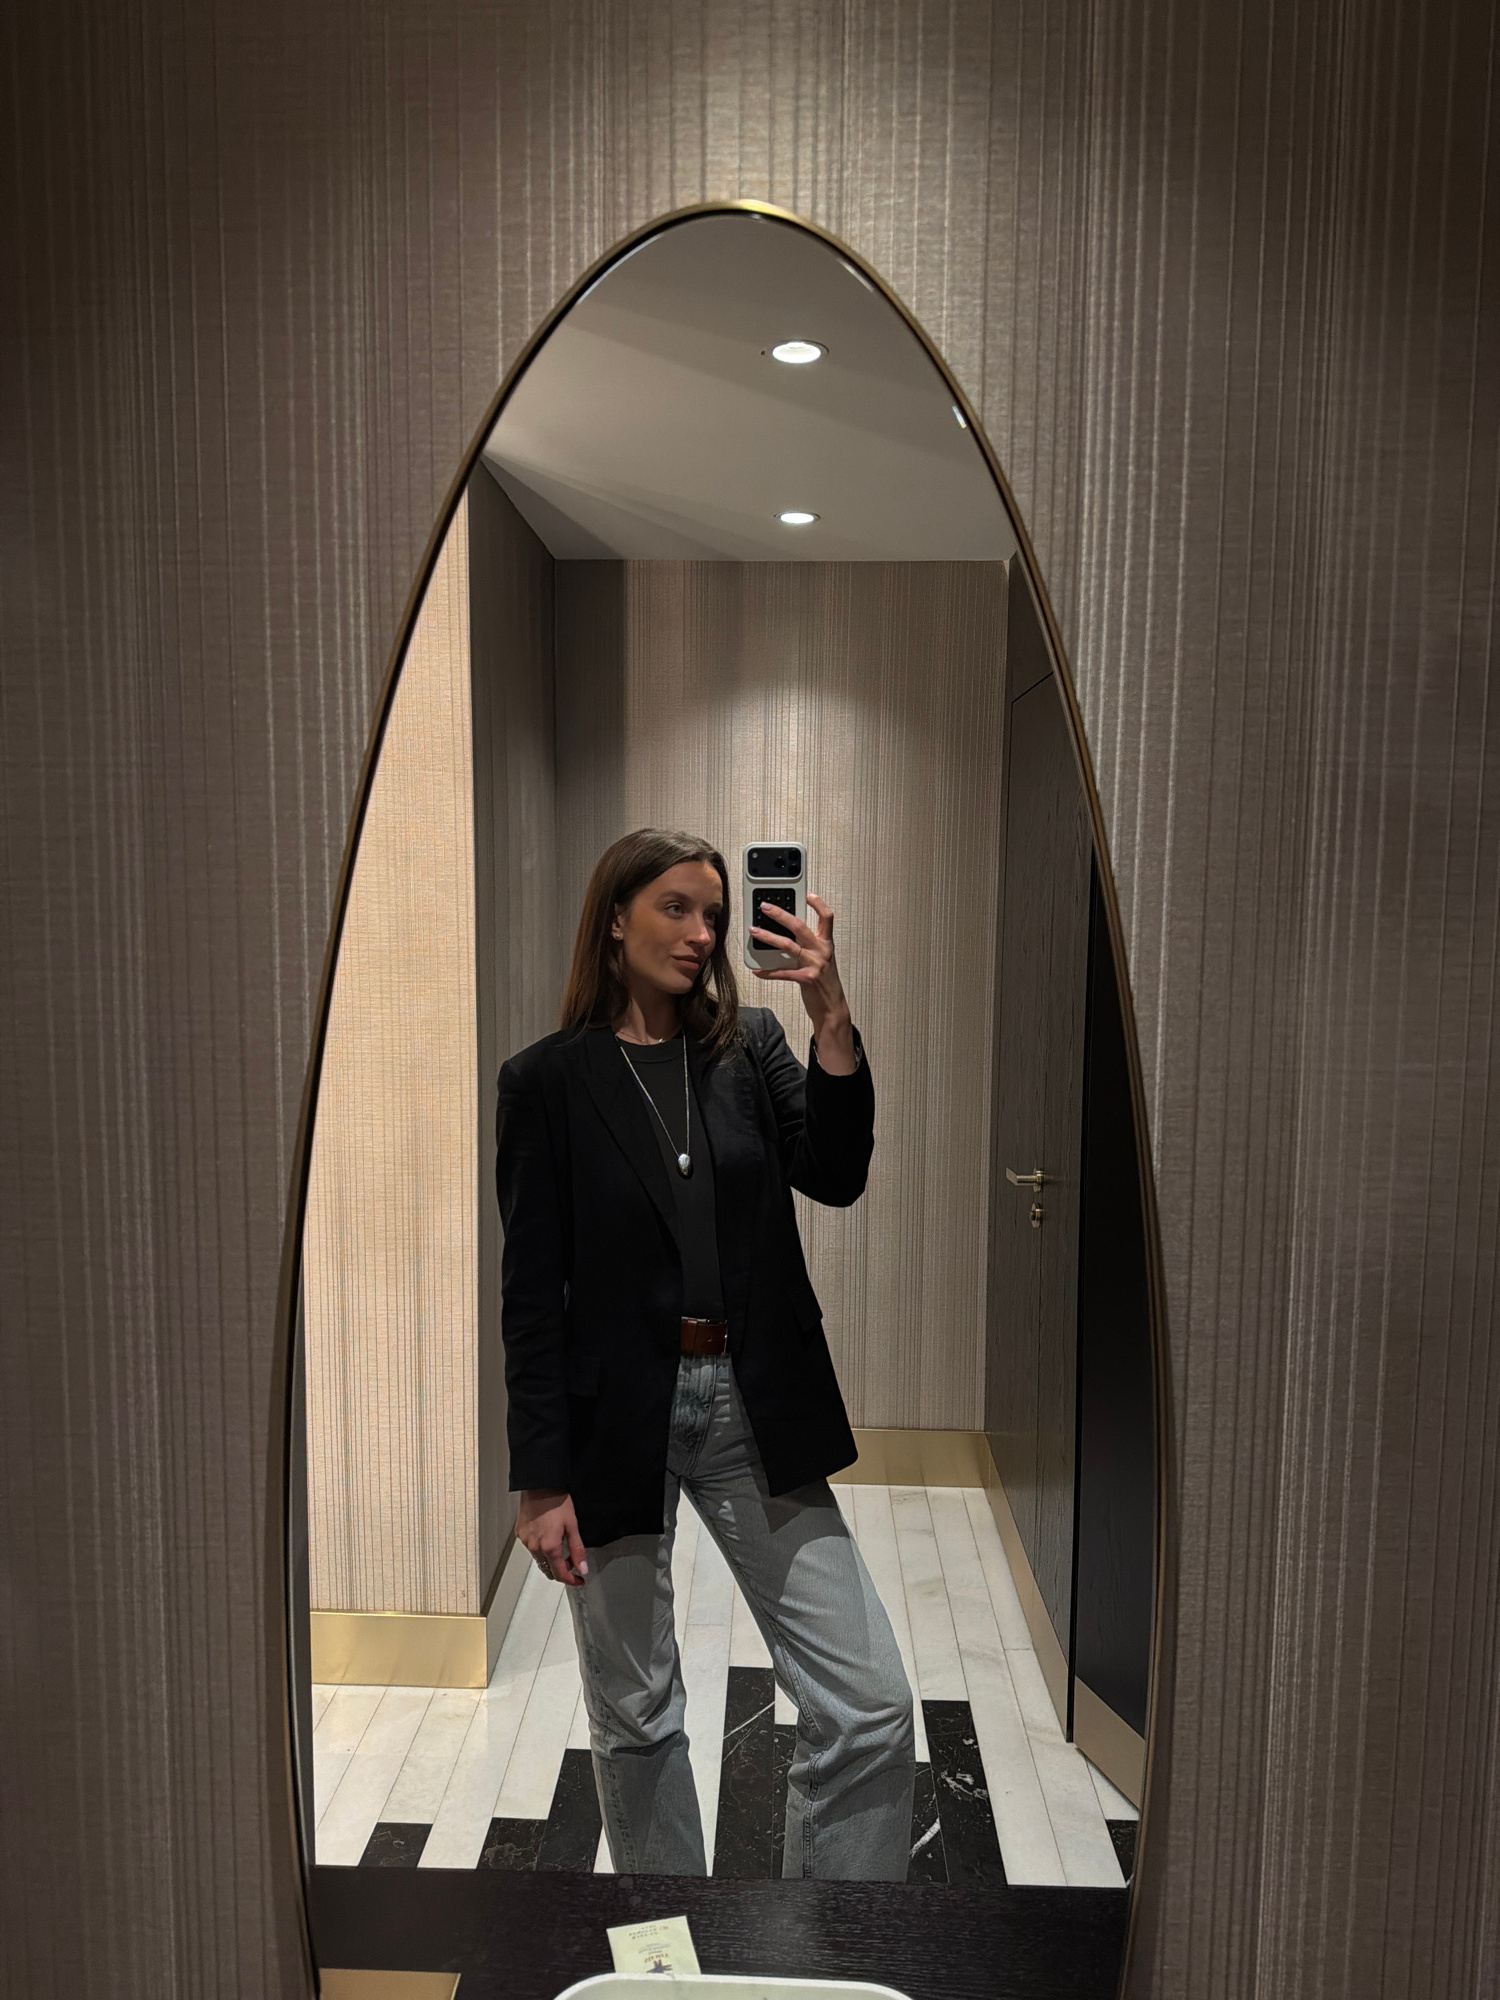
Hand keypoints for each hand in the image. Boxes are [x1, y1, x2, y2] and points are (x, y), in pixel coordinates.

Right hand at [517, 1489, 588, 1585]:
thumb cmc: (555, 1500)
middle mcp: (534, 1546)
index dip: (571, 1580)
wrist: (539, 1484)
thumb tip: (582, 1567)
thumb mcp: (572, 1525)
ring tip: (561, 1548)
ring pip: (539, 1560)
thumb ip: (577, 1550)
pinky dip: (540, 1548)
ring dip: (550, 1560)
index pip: (560, 1574)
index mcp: (549, 1546)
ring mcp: (525, 1540)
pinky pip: (531, 1548)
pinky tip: (547, 1538)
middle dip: (561, 1571)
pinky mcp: (520, 1533)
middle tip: (572, 1564)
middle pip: (548, 1570)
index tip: (579, 1580)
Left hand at [749, 893, 856, 1073]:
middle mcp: (822, 951)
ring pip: (788, 945)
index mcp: (826, 943)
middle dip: (780, 914)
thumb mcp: (820, 960)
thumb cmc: (824, 983)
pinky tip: (757, 970)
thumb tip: (786, 933)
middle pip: (800, 926)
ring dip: (768, 937)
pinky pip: (782, 972)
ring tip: (753, 931)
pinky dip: (768, 971)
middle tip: (764, 907)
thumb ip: (808, 946)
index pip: (827, 917)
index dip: (818, 904)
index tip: (807, 894)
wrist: (832, 1007)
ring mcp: (815, 964)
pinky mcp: (806, 979)